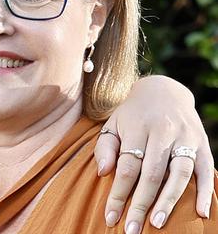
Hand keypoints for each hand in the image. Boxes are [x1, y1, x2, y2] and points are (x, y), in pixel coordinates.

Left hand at [93, 75, 213, 231]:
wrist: (163, 91)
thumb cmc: (132, 115)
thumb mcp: (113, 124)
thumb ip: (105, 148)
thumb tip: (104, 173)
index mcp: (137, 127)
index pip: (127, 166)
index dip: (118, 194)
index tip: (110, 217)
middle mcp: (162, 131)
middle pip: (152, 173)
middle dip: (141, 204)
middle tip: (132, 229)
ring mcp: (185, 137)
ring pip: (179, 173)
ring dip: (169, 200)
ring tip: (157, 223)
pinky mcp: (203, 142)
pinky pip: (205, 169)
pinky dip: (204, 191)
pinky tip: (201, 213)